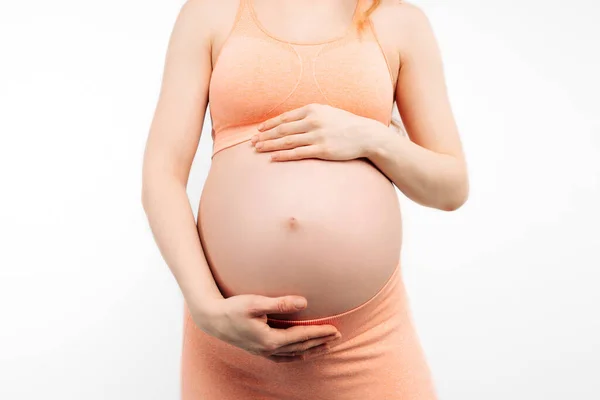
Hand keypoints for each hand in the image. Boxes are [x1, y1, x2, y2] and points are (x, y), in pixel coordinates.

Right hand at [192, 294, 341, 362]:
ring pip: (294, 355)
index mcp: (270, 339)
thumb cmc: (232, 308)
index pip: (302, 336)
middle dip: (321, 342)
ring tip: (327, 346)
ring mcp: (263, 352)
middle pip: (301, 348)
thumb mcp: (256, 302)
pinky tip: (302, 354)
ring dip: (312, 351)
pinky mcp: (258, 351)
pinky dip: (296, 356)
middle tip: (338, 337)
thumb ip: (280, 303)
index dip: (320, 333)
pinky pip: (283, 358)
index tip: (335, 330)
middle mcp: (268, 349)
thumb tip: (304, 303)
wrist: (211, 319)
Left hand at [251, 103, 373, 161]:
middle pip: (282, 129)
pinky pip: (298, 153)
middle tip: (252, 142)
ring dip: (270, 145)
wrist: (365, 135)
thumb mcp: (327, 112)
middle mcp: (313, 121)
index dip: (270, 124)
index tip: (258, 130)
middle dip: (265, 136)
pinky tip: (273, 158)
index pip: (285, 117)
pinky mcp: (322, 150)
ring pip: (287, 141)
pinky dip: (283, 155)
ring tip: (258, 149)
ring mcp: (317, 136)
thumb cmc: (345, 124)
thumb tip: (291, 121)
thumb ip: (310, 115)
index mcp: (313, 109)